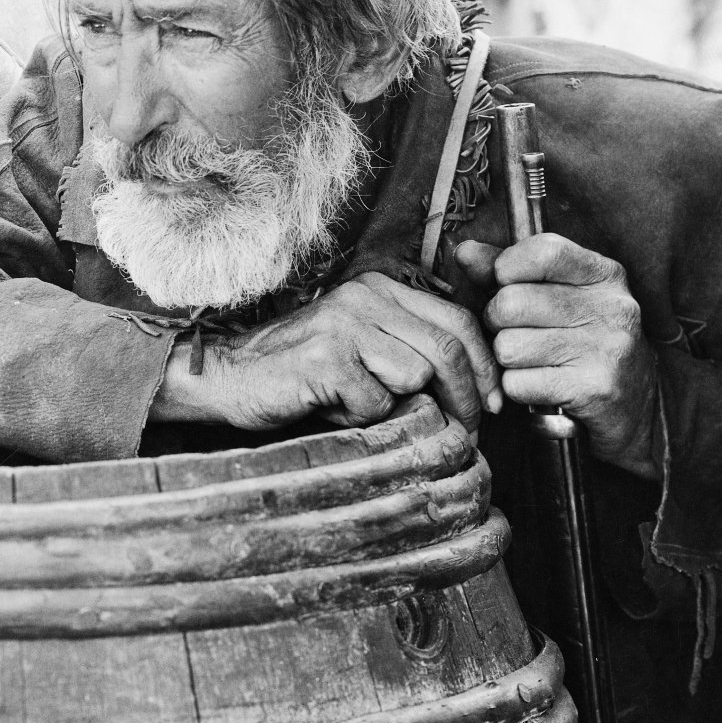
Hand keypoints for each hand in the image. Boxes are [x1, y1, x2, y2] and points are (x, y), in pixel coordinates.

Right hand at [152, 272, 500, 431]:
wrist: (228, 377)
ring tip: (364, 411)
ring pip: (415, 377)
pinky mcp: (326, 357)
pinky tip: (334, 411)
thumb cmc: (302, 371)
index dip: (484, 368)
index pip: (458, 322)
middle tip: (466, 434)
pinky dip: (363, 419)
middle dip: (466, 400)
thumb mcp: (362, 346)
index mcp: (380, 288)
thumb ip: (409, 349)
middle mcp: (364, 297)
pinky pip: (376, 402)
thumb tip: (476, 389)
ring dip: (401, 409)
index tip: (493, 405)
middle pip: (447, 351)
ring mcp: (344, 324)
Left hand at [454, 235, 659, 478]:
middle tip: (520, 334)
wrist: (636, 409)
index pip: (543, 251)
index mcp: (605, 275)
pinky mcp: (595, 389)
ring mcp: (607, 349)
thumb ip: (511, 270)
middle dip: (499, 324)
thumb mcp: (559, 296)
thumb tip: (465, 252)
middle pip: (511, 303)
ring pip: (508, 347)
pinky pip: (517, 383)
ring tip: (535, 362)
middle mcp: (613, 307)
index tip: (507, 285)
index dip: (507, 268)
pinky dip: (518, 389)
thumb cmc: (584, 344)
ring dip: (509, 361)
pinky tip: (542, 386)